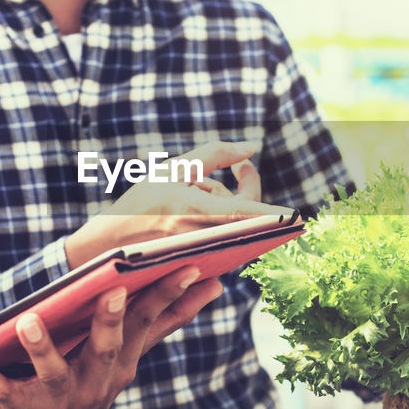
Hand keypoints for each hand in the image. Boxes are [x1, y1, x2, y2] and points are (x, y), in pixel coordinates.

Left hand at [0, 266, 222, 408]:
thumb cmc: (93, 380)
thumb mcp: (131, 354)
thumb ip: (167, 320)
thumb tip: (213, 285)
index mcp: (121, 361)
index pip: (150, 323)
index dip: (170, 294)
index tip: (190, 265)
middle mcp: (94, 380)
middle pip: (104, 349)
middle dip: (108, 321)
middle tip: (112, 289)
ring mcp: (57, 396)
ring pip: (50, 372)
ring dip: (39, 346)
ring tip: (29, 320)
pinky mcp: (18, 407)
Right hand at [64, 140, 276, 267]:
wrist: (112, 245)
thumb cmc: (138, 204)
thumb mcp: (171, 169)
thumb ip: (213, 154)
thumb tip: (251, 148)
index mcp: (192, 211)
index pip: (244, 212)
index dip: (272, 214)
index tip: (296, 215)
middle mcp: (202, 236)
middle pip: (247, 212)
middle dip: (246, 185)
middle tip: (240, 165)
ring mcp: (206, 252)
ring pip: (239, 221)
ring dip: (227, 200)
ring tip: (200, 188)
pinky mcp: (207, 260)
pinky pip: (229, 233)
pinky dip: (220, 217)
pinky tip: (200, 206)